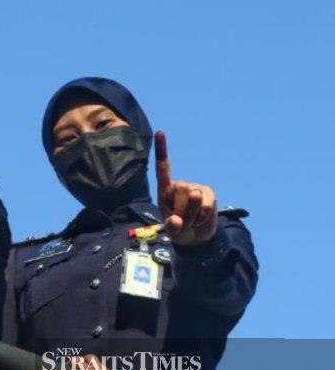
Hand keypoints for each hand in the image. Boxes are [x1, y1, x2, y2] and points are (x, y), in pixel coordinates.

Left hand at [154, 131, 218, 245]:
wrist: (196, 237)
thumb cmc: (178, 230)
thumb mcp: (172, 231)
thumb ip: (171, 227)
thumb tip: (176, 221)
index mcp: (165, 191)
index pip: (162, 169)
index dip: (162, 151)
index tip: (160, 132)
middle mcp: (180, 186)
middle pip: (180, 188)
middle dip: (181, 209)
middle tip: (181, 219)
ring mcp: (195, 189)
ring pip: (193, 198)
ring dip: (191, 216)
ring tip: (190, 219)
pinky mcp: (209, 194)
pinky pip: (206, 206)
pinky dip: (202, 217)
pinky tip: (200, 219)